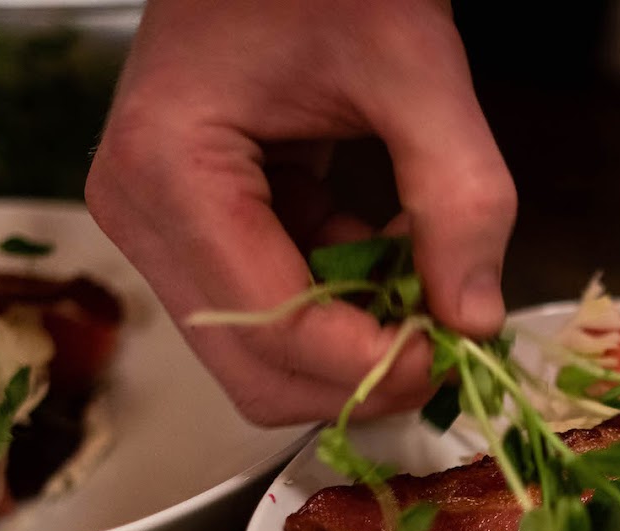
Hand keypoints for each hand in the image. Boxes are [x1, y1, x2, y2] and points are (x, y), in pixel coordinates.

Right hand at [86, 0, 516, 424]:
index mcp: (169, 169)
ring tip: (430, 287)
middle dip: (362, 375)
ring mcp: (162, 228)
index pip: (270, 328)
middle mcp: (141, 214)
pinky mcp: (196, 231)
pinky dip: (347, 309)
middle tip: (451, 344)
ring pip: (265, 358)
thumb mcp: (415, 67)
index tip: (456, 354)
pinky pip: (276, 314)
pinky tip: (398, 260)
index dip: (371, 364)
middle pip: (256, 370)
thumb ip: (460, 196)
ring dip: (358, 346)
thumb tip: (477, 323)